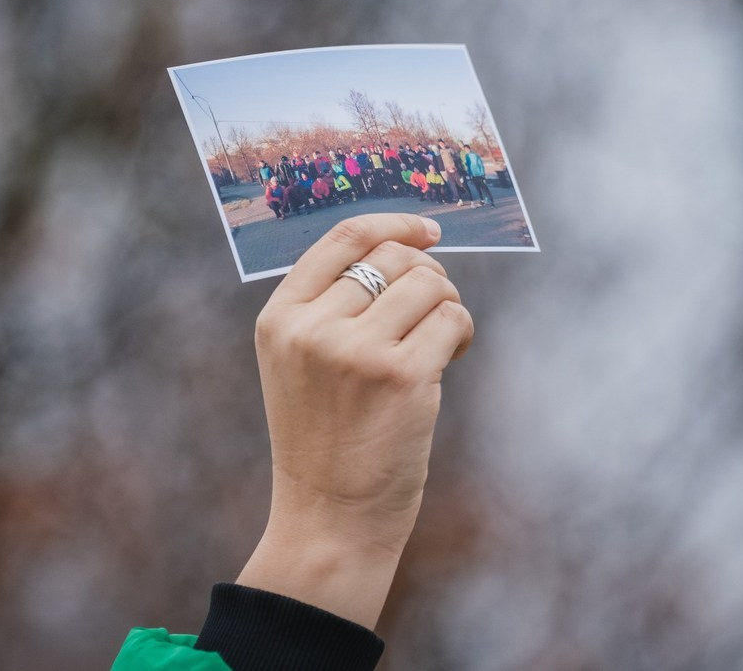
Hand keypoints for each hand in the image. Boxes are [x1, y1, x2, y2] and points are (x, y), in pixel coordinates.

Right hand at [237, 214, 473, 628]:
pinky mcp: (403, 377)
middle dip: (428, 276)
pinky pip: (453, 319)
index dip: (394, 223)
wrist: (329, 518)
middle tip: (433, 311)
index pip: (343, 238)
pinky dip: (463, 332)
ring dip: (448, 305)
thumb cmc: (325, 439)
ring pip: (430, 283)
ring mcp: (356, 351)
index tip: (429, 229)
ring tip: (441, 340)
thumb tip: (410, 248)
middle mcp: (312, 328)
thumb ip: (332, 305)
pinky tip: (452, 358)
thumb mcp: (300, 363)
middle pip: (395, 257)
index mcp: (280, 317)